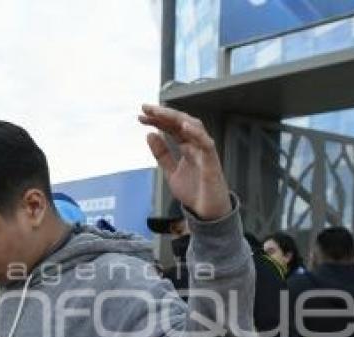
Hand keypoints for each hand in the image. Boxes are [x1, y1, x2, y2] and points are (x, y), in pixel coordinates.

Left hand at [139, 104, 231, 220]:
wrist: (206, 212)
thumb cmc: (194, 191)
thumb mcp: (171, 171)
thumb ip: (162, 154)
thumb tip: (150, 135)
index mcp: (187, 146)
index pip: (171, 128)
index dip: (157, 120)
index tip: (141, 116)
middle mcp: (196, 145)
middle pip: (180, 123)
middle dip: (163, 114)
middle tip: (145, 108)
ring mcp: (205, 152)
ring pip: (193, 127)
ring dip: (176, 118)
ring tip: (160, 112)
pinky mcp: (212, 161)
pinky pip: (206, 143)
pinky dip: (196, 133)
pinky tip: (183, 126)